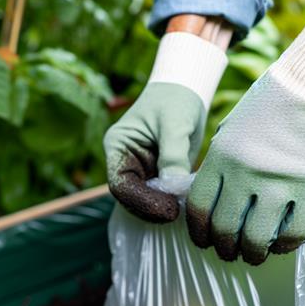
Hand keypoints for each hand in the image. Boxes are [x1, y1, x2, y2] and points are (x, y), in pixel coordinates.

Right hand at [105, 82, 205, 221]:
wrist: (185, 92)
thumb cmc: (175, 101)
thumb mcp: (175, 123)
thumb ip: (173, 154)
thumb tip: (174, 188)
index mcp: (118, 147)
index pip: (120, 184)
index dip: (141, 201)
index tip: (167, 208)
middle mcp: (123, 162)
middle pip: (130, 197)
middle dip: (152, 208)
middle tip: (178, 213)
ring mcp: (139, 171)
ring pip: (144, 201)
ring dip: (161, 209)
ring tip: (184, 209)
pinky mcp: (155, 176)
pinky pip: (159, 197)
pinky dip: (171, 203)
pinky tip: (186, 204)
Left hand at [187, 0, 304, 263]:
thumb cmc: (268, 106)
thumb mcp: (229, 132)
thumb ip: (218, 168)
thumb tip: (209, 207)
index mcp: (220, 158)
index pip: (198, 207)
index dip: (198, 231)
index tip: (203, 240)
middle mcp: (245, 173)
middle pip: (225, 227)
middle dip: (223, 247)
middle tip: (228, 253)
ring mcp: (280, 183)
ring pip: (256, 237)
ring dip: (252, 253)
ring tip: (252, 255)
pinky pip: (295, 232)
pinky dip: (285, 245)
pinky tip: (280, 246)